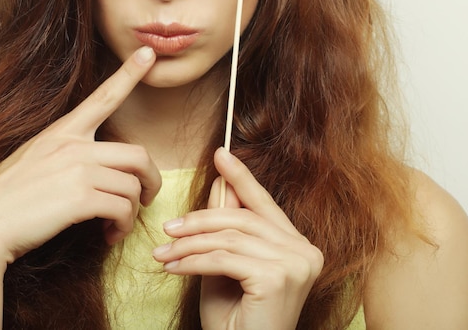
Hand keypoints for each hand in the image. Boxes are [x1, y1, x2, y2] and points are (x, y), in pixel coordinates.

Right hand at [0, 46, 161, 265]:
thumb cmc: (4, 199)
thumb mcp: (34, 160)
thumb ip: (67, 158)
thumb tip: (97, 174)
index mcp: (63, 131)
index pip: (103, 97)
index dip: (129, 73)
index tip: (148, 52)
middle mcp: (74, 145)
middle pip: (139, 155)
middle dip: (152, 180)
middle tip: (147, 198)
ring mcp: (77, 169)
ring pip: (133, 187)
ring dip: (132, 212)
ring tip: (116, 226)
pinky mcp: (79, 198)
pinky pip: (122, 209)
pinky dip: (123, 226)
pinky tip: (108, 234)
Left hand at [152, 147, 322, 329]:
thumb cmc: (236, 320)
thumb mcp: (226, 265)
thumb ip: (226, 227)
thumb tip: (219, 185)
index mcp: (297, 245)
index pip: (263, 203)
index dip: (240, 176)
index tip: (220, 153)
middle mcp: (304, 250)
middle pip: (241, 219)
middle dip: (198, 221)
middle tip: (168, 228)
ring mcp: (296, 264)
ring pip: (228, 238)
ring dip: (188, 244)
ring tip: (163, 252)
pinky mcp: (278, 278)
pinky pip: (223, 259)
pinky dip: (191, 261)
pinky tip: (172, 267)